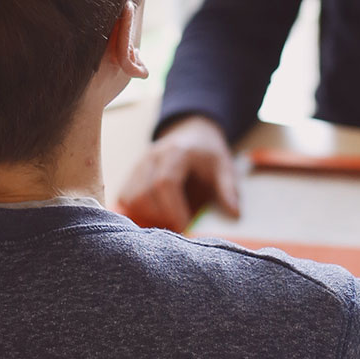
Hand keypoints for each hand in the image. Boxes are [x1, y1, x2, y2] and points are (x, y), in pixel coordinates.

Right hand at [116, 115, 239, 230]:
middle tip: (179, 226)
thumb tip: (235, 214)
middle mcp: (152, 157)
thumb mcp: (224, 166)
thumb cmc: (207, 153)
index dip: (172, 210)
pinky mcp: (131, 174)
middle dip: (160, 217)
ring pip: (130, 198)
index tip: (185, 225)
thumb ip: (228, 189)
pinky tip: (155, 215)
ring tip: (168, 220)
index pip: (164, 183)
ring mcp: (138, 165)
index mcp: (176, 153)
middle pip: (143, 194)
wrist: (191, 132)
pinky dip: (137, 211)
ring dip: (147, 216)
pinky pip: (124, 198)